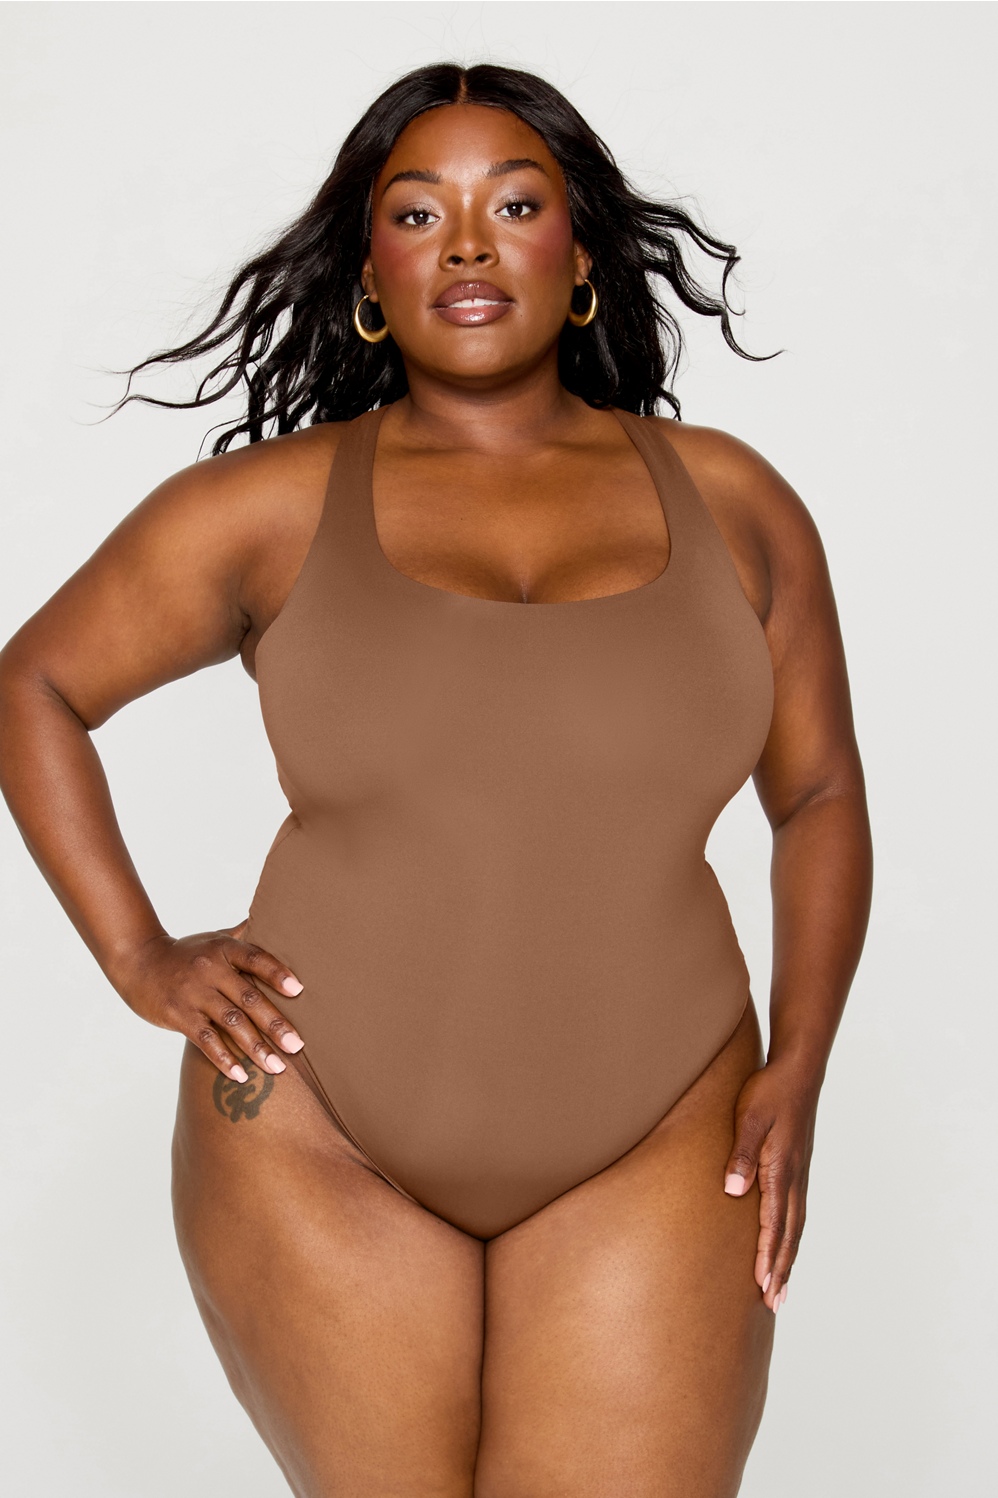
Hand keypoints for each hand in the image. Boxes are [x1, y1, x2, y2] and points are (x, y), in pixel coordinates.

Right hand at [113, 918, 304, 1081]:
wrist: (138, 961)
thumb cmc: (186, 953)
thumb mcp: (214, 938)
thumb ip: (244, 934)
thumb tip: (275, 916)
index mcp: (224, 949)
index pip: (255, 959)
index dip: (277, 974)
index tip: (299, 990)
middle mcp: (210, 970)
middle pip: (249, 998)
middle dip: (275, 1024)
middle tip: (297, 1045)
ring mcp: (194, 994)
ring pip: (231, 1023)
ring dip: (256, 1047)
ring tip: (276, 1066)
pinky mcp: (178, 1015)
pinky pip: (205, 1040)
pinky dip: (224, 1059)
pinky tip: (241, 1075)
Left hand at [722, 1056, 819, 1312]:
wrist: (798, 1069)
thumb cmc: (768, 1090)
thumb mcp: (750, 1117)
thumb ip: (742, 1153)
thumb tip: (734, 1190)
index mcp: (781, 1169)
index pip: (772, 1223)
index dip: (766, 1256)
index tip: (761, 1287)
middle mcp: (794, 1177)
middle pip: (788, 1234)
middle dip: (780, 1269)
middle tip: (774, 1304)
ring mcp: (799, 1173)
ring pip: (795, 1226)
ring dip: (788, 1258)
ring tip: (782, 1289)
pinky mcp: (798, 1167)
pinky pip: (796, 1211)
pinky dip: (792, 1236)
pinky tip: (787, 1245)